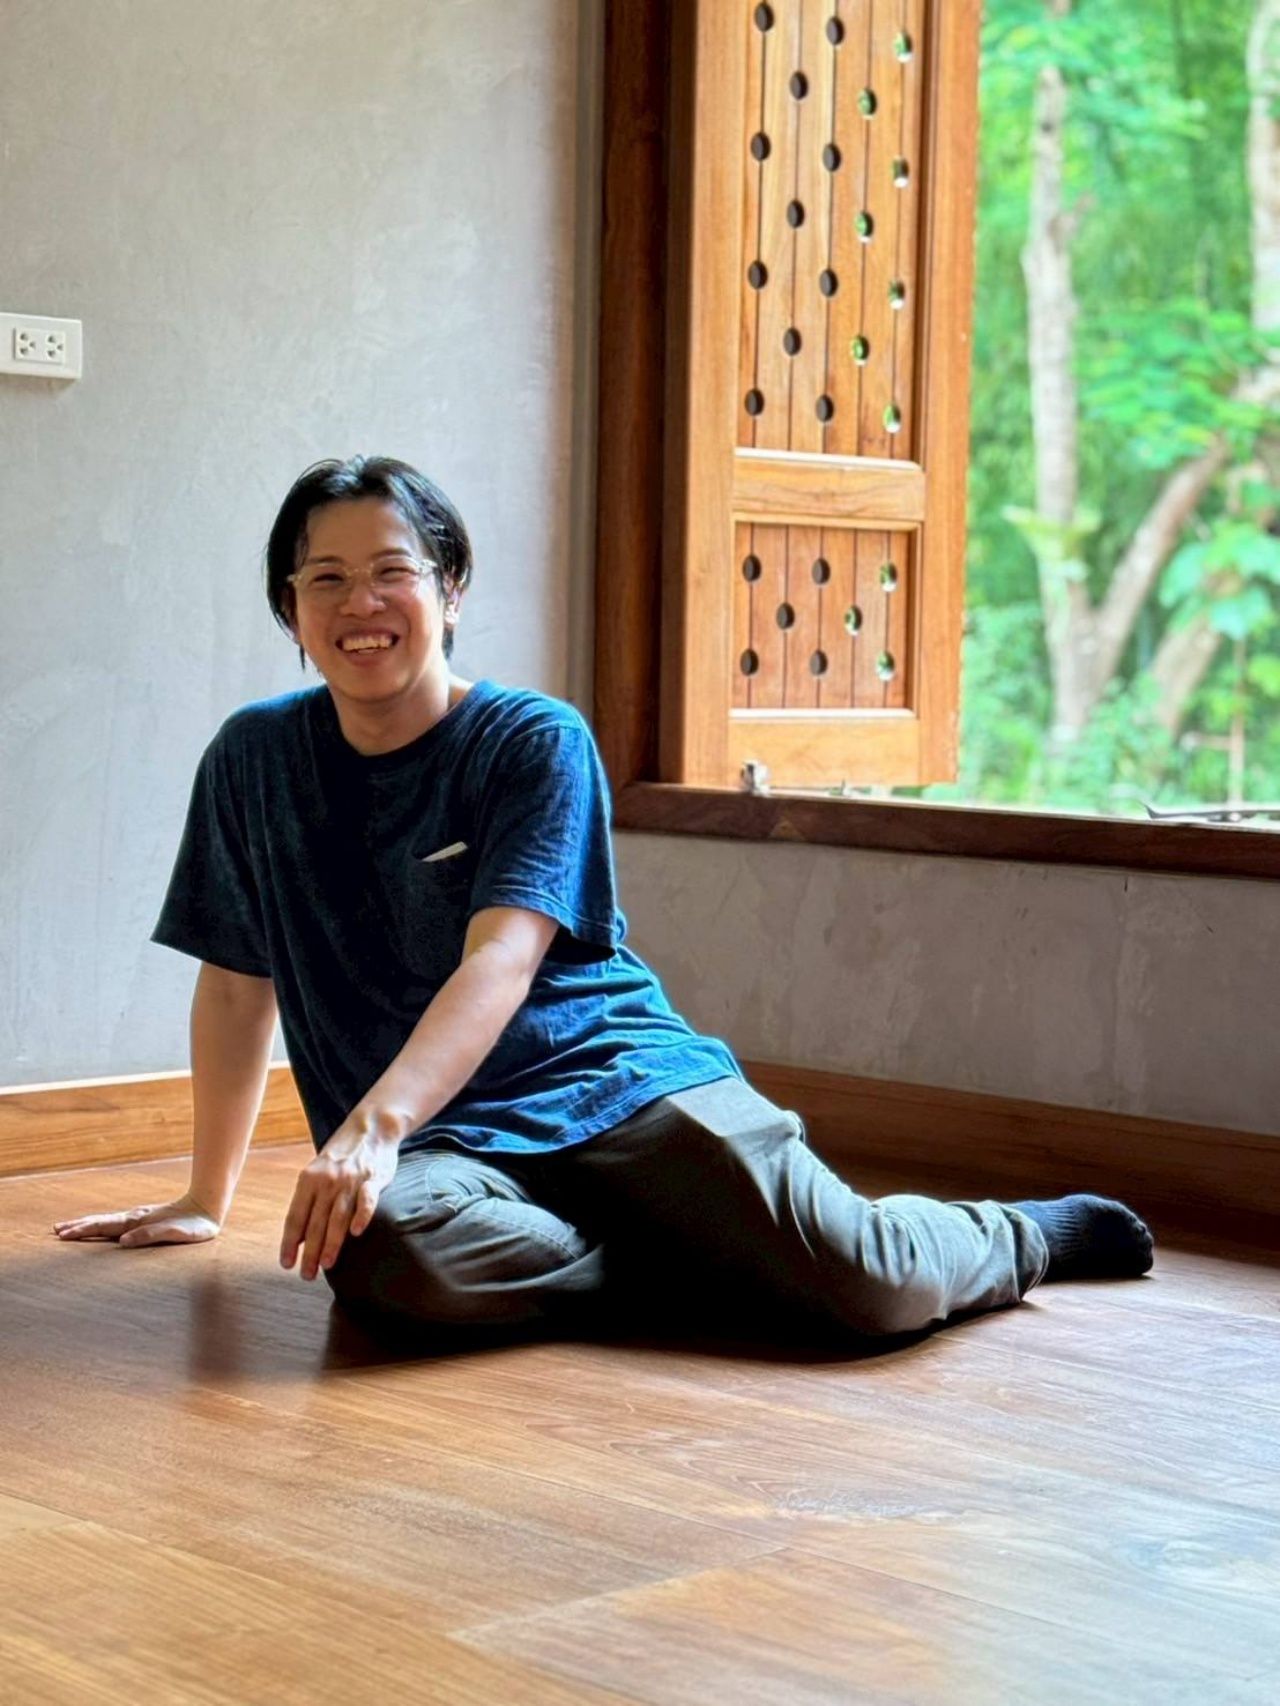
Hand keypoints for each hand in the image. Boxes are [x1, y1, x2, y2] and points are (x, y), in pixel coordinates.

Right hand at [53, 1192, 220, 1246]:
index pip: (105, 1226)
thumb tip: (123, 1242)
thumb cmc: (195, 1225)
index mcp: (138, 1222)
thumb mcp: (177, 1233)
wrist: (208, 1206)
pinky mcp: (144, 1220)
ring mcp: (138, 1218)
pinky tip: (99, 1228)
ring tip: (68, 1228)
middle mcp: (135, 1217)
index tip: (64, 1235)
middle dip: (78, 1226)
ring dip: (87, 1224)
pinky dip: (102, 1225)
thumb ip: (152, 1236)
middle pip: (101, 1222)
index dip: (84, 1230)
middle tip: (55, 1231)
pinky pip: (117, 1223)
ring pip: (107, 1221)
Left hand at [280, 1119, 399, 1281]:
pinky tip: (356, 1233)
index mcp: (308, 1180)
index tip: (286, 1264)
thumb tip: (298, 1238)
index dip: (289, 1242)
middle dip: (309, 1252)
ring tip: (326, 1265)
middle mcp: (327, 1181)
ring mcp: (350, 1180)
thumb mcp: (318, 1174)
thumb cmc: (341, 1157)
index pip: (295, 1217)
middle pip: (315, 1222)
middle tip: (306, 1275)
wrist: (370, 1128)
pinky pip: (366, 1200)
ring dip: (331, 1243)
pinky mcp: (373, 1179)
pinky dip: (362, 1216)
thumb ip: (309, 1203)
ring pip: (338, 1217)